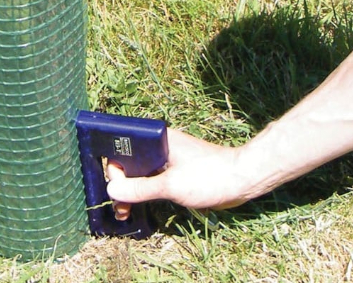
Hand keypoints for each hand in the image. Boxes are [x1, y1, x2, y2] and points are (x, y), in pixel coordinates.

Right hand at [104, 127, 256, 216]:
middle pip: (130, 161)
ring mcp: (168, 159)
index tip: (116, 189)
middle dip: (121, 184)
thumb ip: (140, 188)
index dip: (116, 168)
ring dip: (132, 191)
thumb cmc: (208, 176)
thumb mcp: (170, 186)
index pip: (124, 147)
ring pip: (140, 172)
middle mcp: (160, 146)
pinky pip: (152, 179)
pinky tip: (139, 207)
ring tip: (125, 212)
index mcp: (158, 139)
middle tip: (119, 207)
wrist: (241, 180)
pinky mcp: (175, 172)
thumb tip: (112, 190)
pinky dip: (144, 192)